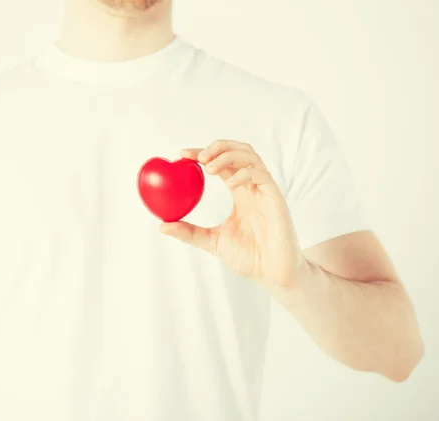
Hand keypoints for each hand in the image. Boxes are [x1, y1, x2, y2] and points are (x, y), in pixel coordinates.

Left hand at [160, 139, 304, 287]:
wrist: (272, 274)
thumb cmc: (249, 258)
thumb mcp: (212, 241)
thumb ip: (189, 232)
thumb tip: (162, 226)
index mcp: (240, 192)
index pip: (222, 163)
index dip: (203, 153)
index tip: (183, 154)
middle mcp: (254, 187)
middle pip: (240, 151)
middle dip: (218, 147)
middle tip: (197, 157)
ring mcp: (266, 191)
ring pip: (251, 157)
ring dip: (228, 156)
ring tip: (208, 168)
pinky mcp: (276, 199)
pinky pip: (262, 176)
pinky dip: (243, 173)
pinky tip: (229, 183)